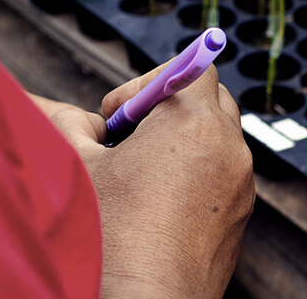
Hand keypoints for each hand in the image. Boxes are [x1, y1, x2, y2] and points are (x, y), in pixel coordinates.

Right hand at [29, 62, 253, 297]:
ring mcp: (241, 186)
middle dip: (171, 107)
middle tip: (130, 136)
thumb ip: (71, 126)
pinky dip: (197, 175)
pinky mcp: (240, 217)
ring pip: (219, 140)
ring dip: (185, 142)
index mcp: (194, 124)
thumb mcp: (79, 168)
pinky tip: (158, 204)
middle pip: (212, 100)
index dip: (152, 81)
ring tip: (141, 173)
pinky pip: (224, 176)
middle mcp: (229, 149)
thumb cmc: (112, 237)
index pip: (194, 68)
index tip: (119, 114)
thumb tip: (64, 115)